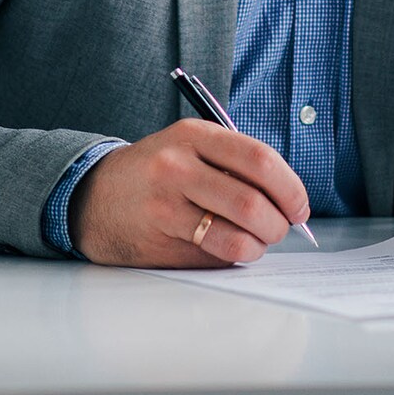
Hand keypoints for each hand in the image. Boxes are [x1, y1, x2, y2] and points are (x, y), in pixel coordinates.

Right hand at [70, 118, 311, 266]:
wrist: (93, 196)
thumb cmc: (157, 172)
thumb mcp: (190, 146)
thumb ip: (236, 164)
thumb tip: (289, 201)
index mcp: (193, 136)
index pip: (260, 160)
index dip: (291, 188)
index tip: (299, 206)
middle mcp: (177, 168)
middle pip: (252, 203)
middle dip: (278, 224)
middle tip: (280, 228)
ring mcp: (166, 207)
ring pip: (237, 239)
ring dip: (258, 247)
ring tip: (255, 241)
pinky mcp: (159, 242)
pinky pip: (214, 258)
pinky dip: (232, 258)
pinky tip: (226, 248)